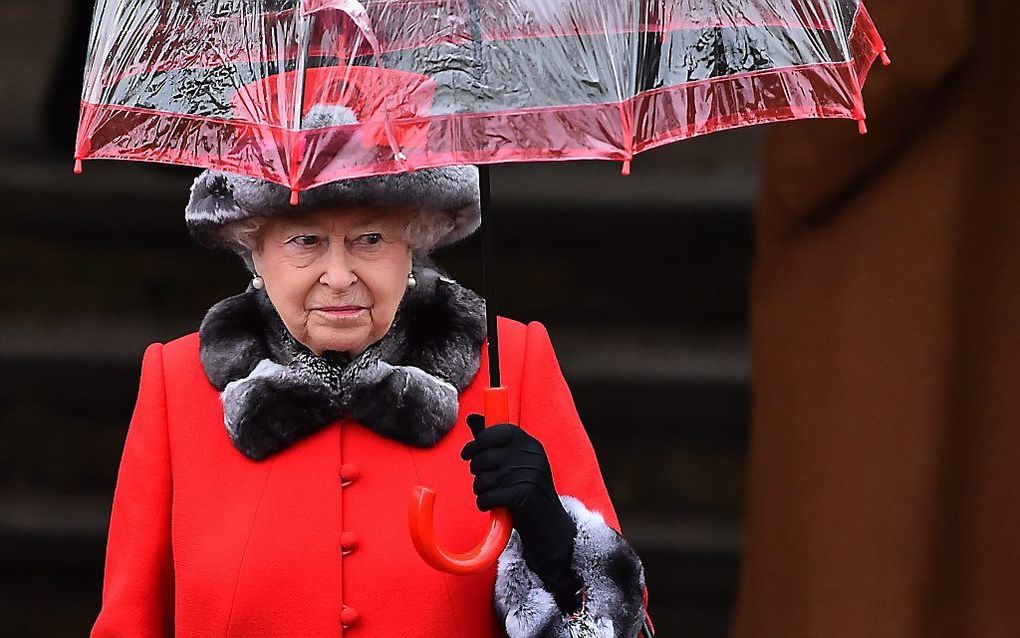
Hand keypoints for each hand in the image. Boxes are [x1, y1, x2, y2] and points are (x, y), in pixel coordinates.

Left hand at [461, 414, 582, 612]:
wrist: (548, 527)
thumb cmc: (524, 491)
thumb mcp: (513, 463)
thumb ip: (492, 440)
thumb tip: (472, 417)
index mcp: (530, 444)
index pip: (499, 431)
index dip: (478, 441)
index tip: (467, 453)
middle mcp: (533, 456)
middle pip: (486, 457)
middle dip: (477, 471)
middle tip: (484, 480)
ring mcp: (532, 475)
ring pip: (485, 478)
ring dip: (481, 490)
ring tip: (492, 495)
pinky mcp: (526, 496)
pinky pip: (489, 496)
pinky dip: (485, 503)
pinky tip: (493, 506)